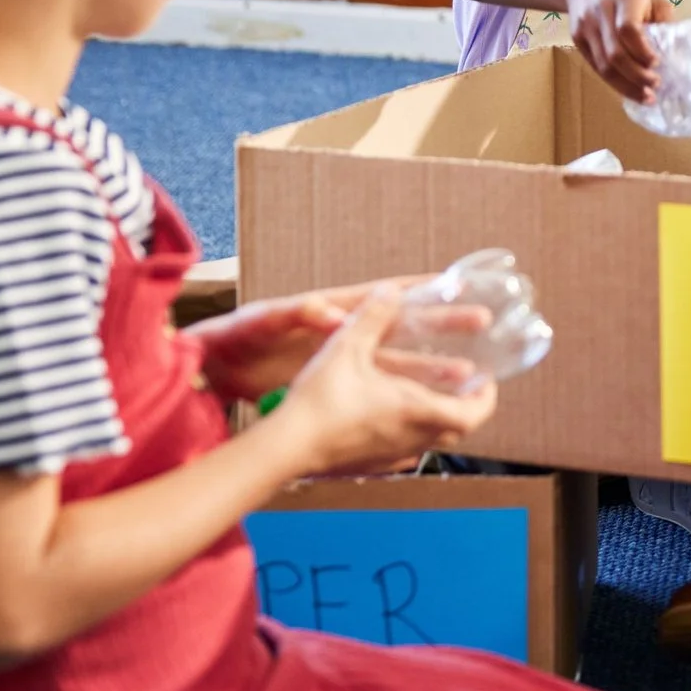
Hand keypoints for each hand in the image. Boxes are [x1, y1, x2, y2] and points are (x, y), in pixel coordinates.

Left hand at [190, 277, 448, 400]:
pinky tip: (427, 409)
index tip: (455, 281)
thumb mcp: (258, 323)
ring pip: (398, 366)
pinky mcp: (333, 391)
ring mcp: (340, 365)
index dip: (419, 287)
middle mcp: (342, 335)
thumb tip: (326, 309)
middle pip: (402, 329)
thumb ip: (291, 313)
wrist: (208, 373)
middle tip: (482, 322)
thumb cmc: (231, 340)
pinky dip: (404, 398)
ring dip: (432, 369)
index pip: (382, 294)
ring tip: (468, 374)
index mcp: (329, 309)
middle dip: (443, 326)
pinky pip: (378, 393)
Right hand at [270, 291, 495, 478]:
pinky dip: (411, 434)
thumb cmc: (321, 399)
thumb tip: (390, 289)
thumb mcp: (347, 346)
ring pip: (431, 440)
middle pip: (457, 429)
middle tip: (465, 383)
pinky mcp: (371, 466)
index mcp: (419, 411)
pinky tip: (395, 422)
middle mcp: (412, 438)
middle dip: (467, 405)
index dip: (486, 395)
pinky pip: (404, 452)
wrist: (287, 447)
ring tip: (433, 395)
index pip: (474, 412)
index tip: (485, 378)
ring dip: (439, 418)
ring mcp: (392, 456)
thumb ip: (372, 315)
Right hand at [562, 0, 674, 102]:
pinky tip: (628, 90)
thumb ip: (664, 21)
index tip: (657, 64)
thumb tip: (677, 53)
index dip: (643, 51)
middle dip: (636, 75)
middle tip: (655, 87)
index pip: (628, 29)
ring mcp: (586, 27)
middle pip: (614, 52)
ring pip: (603, 64)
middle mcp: (601, 13)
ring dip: (625, 85)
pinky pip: (595, 66)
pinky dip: (613, 82)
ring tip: (645, 97)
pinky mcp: (577, 39)